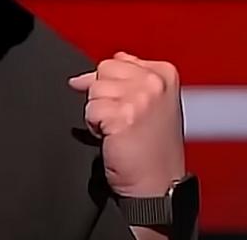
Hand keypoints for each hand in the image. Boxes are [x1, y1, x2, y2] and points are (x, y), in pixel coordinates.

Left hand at [68, 51, 185, 197]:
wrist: (158, 184)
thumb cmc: (153, 148)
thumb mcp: (151, 103)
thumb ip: (125, 78)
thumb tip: (82, 76)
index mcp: (164, 73)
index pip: (116, 61)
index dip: (111, 85)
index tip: (126, 106)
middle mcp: (154, 82)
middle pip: (102, 71)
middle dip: (104, 95)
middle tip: (122, 119)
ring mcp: (140, 98)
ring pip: (94, 90)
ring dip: (99, 112)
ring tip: (119, 129)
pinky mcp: (123, 115)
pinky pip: (90, 110)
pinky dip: (95, 127)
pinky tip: (113, 137)